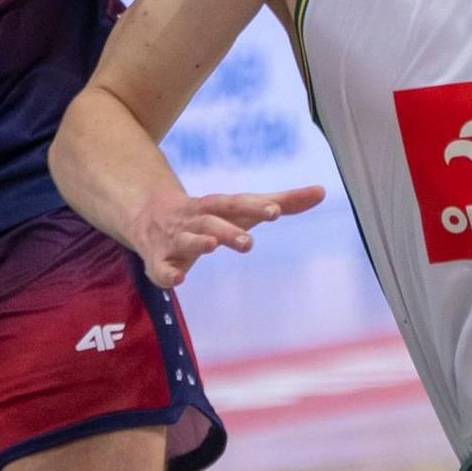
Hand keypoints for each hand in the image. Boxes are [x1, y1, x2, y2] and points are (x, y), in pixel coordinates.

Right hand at [129, 183, 325, 287]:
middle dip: (228, 230)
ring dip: (197, 243)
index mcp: (217, 206)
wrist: (148, 214)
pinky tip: (178, 280)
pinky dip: (167, 273)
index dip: (255, 206)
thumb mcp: (243, 208)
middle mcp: (195, 219)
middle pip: (212, 221)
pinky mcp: (159, 260)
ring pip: (186, 240)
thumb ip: (282, 201)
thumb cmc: (210, 214)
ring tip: (212, 246)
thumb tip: (322, 191)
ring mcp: (175, 239)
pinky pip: (160, 267)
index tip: (276, 211)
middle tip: (249, 243)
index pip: (237, 203)